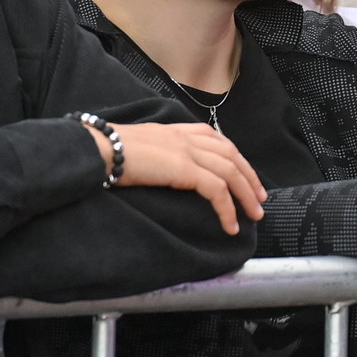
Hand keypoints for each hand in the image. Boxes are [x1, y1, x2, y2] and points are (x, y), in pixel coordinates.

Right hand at [96, 121, 266, 233]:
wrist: (96, 149)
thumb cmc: (106, 152)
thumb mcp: (137, 147)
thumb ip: (156, 154)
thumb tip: (159, 169)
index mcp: (176, 131)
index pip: (216, 139)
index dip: (235, 158)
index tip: (244, 175)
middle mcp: (186, 137)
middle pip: (231, 155)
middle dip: (249, 178)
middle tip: (260, 199)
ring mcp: (187, 151)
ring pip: (230, 172)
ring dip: (246, 195)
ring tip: (254, 215)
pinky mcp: (184, 169)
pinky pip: (217, 191)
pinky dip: (228, 209)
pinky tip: (230, 225)